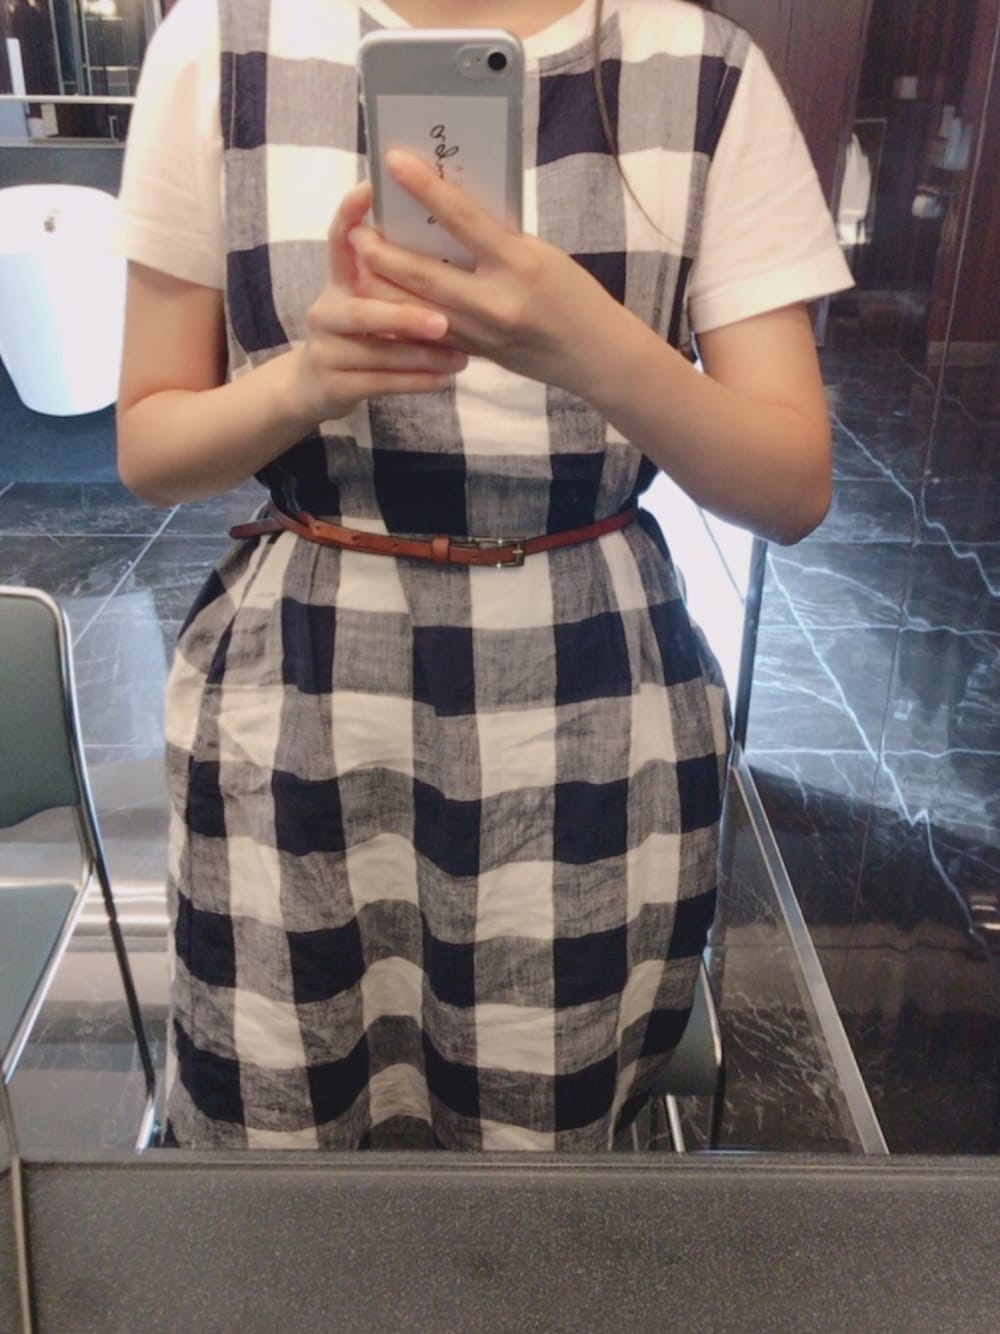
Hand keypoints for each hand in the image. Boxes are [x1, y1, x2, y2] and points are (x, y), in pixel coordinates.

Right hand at [287, 180, 468, 426]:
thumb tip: (452, 243)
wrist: (314, 386)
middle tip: (443, 320)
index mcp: (338, 282)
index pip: (338, 240)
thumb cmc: (360, 334)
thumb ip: (396, 278)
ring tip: (461, 358)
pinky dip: (415, 382)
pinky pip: (380, 383)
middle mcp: (326, 310)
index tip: (369, 188)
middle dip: (404, 316)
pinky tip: (444, 379)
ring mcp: (326, 349)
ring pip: (377, 352)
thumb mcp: (368, 300)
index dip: (348, 214)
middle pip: (362, 311)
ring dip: (421, 356)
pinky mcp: (334, 384)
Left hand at [347, 150, 624, 399]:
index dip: (425, 188)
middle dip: (382, 251)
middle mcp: (497, 302)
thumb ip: (498, 241)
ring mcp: (483, 334)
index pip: (463, 219)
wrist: (596, 356)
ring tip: (360, 263)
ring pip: (417, 308)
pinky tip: (382, 298)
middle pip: (423, 274)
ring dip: (383, 285)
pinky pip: (430, 330)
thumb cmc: (574, 295)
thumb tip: (450, 216)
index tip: (394, 162)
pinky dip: (404, 313)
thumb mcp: (542, 255)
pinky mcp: (476, 353)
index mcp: (520, 264)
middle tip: (357, 230)